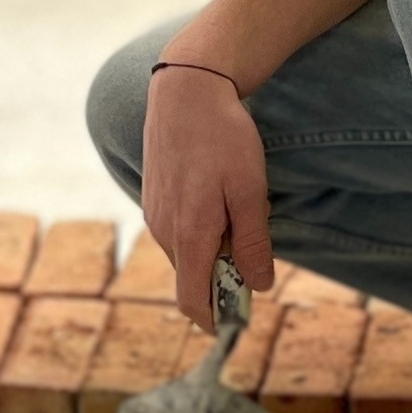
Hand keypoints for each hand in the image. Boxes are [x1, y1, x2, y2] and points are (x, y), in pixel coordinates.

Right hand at [141, 59, 275, 326]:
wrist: (186, 91)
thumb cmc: (223, 138)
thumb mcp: (250, 190)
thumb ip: (253, 242)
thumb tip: (259, 286)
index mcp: (190, 235)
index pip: (192, 301)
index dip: (214, 321)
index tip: (238, 321)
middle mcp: (164, 232)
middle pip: (192, 280)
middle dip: (220, 282)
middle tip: (252, 253)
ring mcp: (154, 215)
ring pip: (185, 255)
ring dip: (211, 254)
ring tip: (236, 213)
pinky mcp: (152, 199)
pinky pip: (176, 233)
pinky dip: (198, 233)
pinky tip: (216, 197)